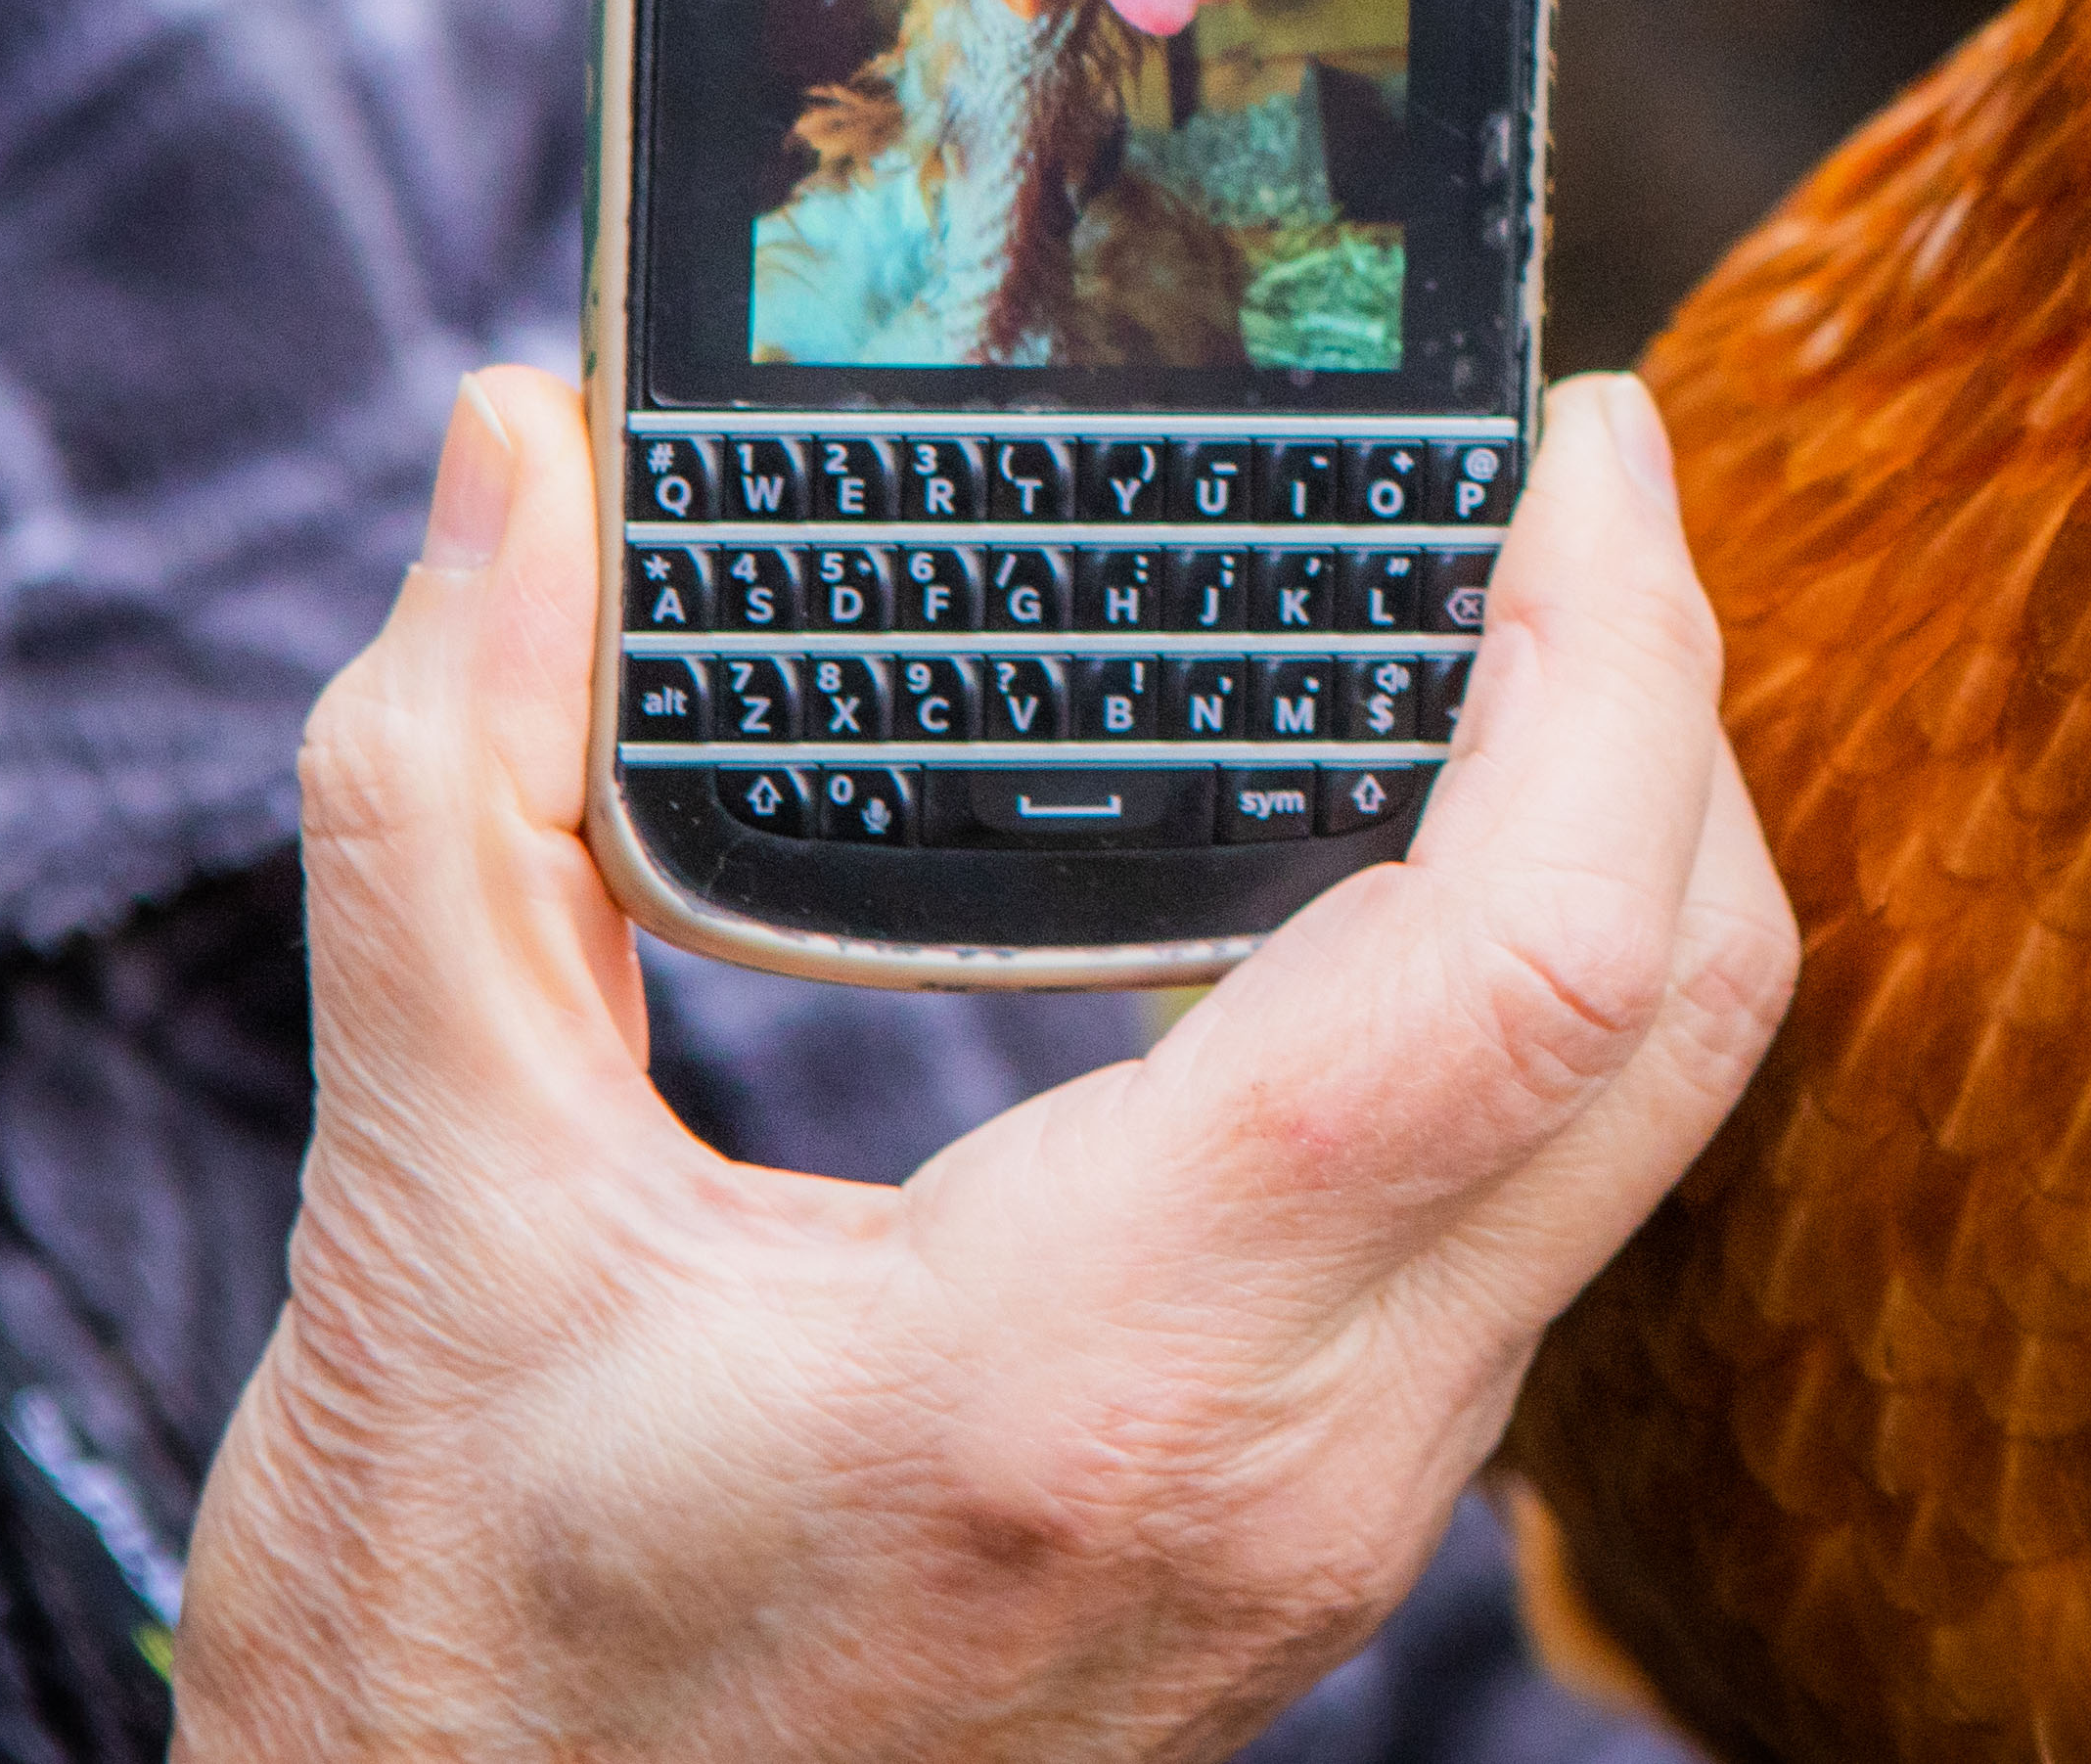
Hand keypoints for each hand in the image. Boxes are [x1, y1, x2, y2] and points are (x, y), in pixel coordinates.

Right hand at [170, 370, 1794, 1763]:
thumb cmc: (453, 1657)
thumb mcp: (414, 1224)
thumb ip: (449, 811)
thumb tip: (515, 457)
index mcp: (1105, 1358)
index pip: (1532, 960)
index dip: (1611, 665)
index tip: (1581, 447)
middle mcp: (1310, 1451)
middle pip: (1677, 1014)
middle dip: (1669, 702)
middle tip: (1569, 481)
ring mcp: (1360, 1509)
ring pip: (1649, 1121)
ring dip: (1632, 846)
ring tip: (1513, 622)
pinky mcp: (1345, 1519)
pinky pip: (1558, 1204)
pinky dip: (1555, 988)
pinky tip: (1420, 860)